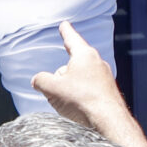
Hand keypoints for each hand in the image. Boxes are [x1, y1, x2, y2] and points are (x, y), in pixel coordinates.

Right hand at [30, 19, 135, 146]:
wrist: (108, 122)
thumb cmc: (83, 101)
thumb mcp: (52, 89)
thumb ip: (40, 80)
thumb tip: (38, 80)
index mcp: (85, 56)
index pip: (72, 39)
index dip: (66, 32)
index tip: (64, 25)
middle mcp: (98, 64)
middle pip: (72, 65)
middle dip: (62, 76)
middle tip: (56, 88)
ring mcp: (105, 78)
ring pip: (79, 80)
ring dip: (70, 90)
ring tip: (69, 104)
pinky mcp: (108, 93)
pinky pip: (88, 92)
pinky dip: (81, 99)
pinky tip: (79, 110)